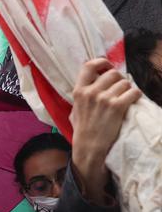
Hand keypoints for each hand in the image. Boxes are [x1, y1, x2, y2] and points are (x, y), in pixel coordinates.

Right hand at [69, 58, 140, 203]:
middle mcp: (91, 92)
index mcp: (79, 91)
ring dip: (128, 89)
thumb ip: (83, 95)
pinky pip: (133, 92)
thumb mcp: (75, 110)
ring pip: (125, 83)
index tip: (108, 67)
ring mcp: (104, 99)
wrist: (89, 148)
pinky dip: (136, 96)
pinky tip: (132, 102)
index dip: (102, 62)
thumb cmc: (82, 130)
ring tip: (125, 99)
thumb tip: (93, 83)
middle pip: (112, 73)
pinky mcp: (117, 107)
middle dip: (119, 79)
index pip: (89, 66)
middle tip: (120, 88)